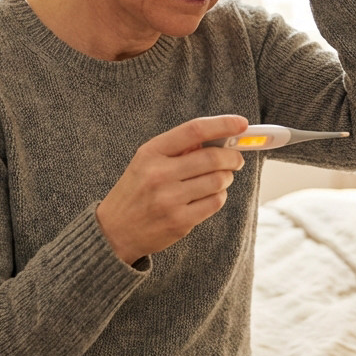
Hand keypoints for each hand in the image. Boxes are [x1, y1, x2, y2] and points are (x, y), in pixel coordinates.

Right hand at [96, 114, 248, 263]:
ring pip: (218, 180)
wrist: (113, 231)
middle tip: (237, 158)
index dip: (222, 124)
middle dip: (232, 156)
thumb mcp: (146, 161)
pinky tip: (211, 194)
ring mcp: (169, 200)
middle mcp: (159, 174)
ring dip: (227, 177)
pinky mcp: (179, 221)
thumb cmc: (136, 191)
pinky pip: (215, 202)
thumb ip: (178, 149)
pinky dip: (220, 196)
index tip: (241, 124)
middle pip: (212, 157)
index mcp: (151, 152)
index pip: (194, 130)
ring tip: (222, 177)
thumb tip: (219, 139)